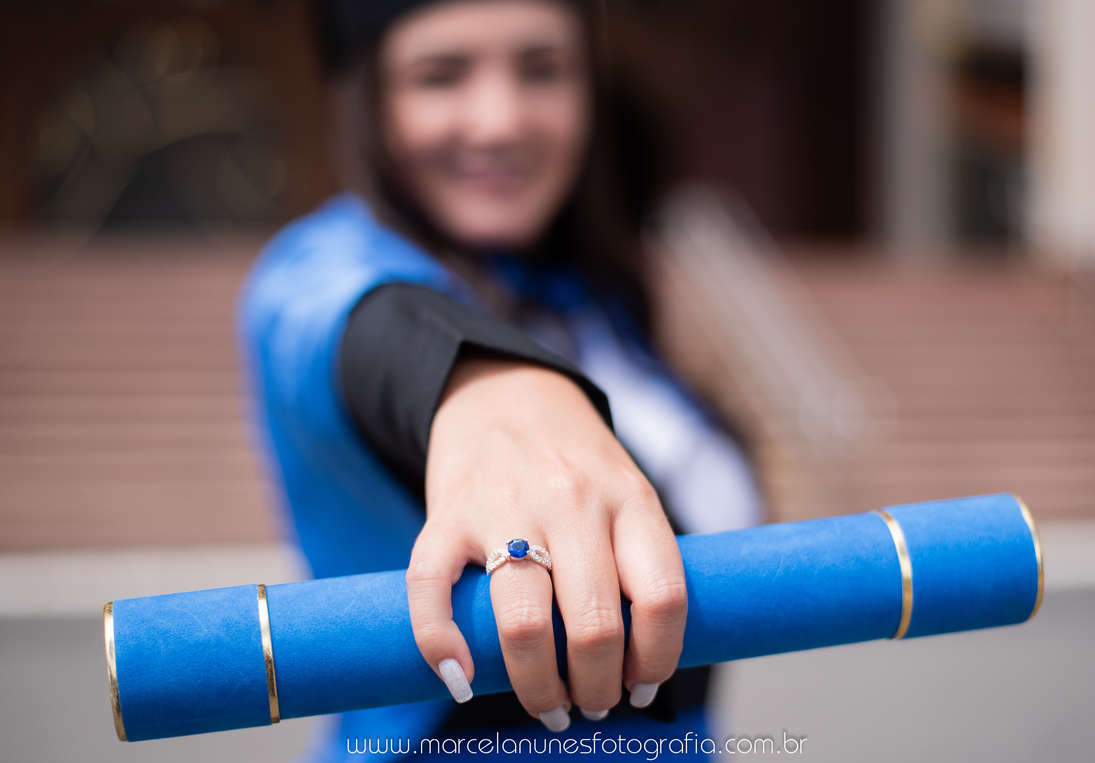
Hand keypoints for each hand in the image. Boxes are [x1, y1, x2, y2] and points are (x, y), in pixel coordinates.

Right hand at [406, 357, 687, 730]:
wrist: (504, 390)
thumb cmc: (575, 460)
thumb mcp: (627, 491)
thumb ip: (638, 558)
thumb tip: (645, 660)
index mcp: (629, 498)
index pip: (662, 598)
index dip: (657, 659)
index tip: (642, 685)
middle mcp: (572, 500)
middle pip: (594, 624)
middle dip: (597, 687)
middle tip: (592, 703)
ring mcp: (505, 505)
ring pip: (524, 623)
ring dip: (538, 687)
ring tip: (547, 704)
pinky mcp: (447, 514)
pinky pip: (432, 591)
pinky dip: (441, 646)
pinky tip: (461, 678)